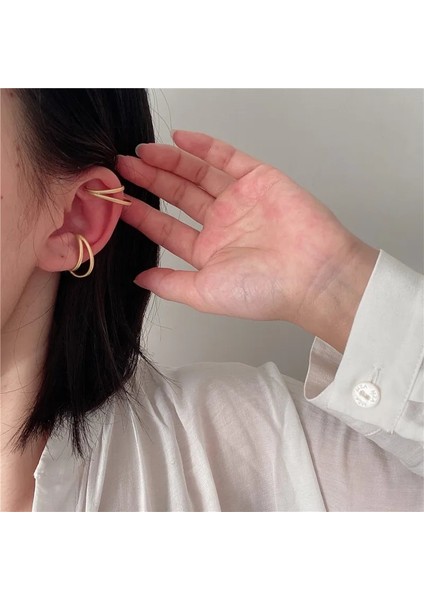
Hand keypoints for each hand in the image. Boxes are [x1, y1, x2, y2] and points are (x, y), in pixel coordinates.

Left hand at [116, 130, 371, 326]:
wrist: (312, 273)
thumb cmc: (265, 290)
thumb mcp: (205, 293)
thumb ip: (171, 284)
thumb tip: (140, 279)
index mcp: (210, 251)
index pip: (167, 229)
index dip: (142, 215)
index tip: (119, 202)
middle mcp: (224, 223)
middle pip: (179, 196)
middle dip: (150, 181)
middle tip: (121, 167)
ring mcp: (241, 199)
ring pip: (197, 173)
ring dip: (169, 162)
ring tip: (141, 153)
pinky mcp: (259, 179)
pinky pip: (226, 157)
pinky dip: (203, 146)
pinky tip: (178, 139)